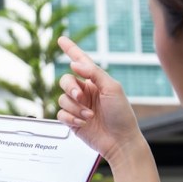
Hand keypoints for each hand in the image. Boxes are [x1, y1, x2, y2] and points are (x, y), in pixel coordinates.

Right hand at [55, 36, 145, 166]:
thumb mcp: (112, 88)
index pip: (80, 62)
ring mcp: (78, 107)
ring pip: (62, 99)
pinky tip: (83, 124)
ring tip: (89, 117)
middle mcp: (85, 92)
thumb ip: (94, 73)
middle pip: (65, 81)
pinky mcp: (72, 121)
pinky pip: (61, 114)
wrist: (120, 141)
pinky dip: (70, 118)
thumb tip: (74, 64)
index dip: (71, 50)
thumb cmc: (121, 115)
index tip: (61, 39)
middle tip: (81, 97)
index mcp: (96, 81)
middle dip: (70, 88)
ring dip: (75, 108)